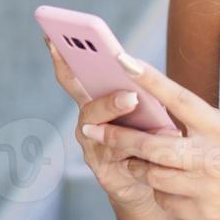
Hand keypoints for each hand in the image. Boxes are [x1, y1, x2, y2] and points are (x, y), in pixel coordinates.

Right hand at [42, 34, 166, 214]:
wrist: (149, 179)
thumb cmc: (145, 135)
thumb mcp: (143, 108)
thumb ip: (138, 92)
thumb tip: (140, 74)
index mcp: (92, 103)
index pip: (72, 79)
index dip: (61, 60)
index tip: (52, 39)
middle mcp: (87, 126)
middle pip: (90, 110)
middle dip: (108, 103)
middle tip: (130, 97)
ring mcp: (93, 151)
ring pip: (107, 138)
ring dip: (129, 130)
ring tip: (155, 123)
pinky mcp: (106, 175)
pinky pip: (123, 162)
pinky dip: (143, 153)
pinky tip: (167, 141)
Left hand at [82, 49, 219, 219]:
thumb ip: (205, 123)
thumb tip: (171, 113)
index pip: (178, 97)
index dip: (149, 78)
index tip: (123, 60)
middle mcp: (209, 156)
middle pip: (150, 145)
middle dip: (116, 138)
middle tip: (92, 130)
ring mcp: (205, 186)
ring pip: (151, 175)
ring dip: (136, 166)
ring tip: (130, 159)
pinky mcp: (203, 211)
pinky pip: (166, 200)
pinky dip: (160, 191)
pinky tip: (166, 186)